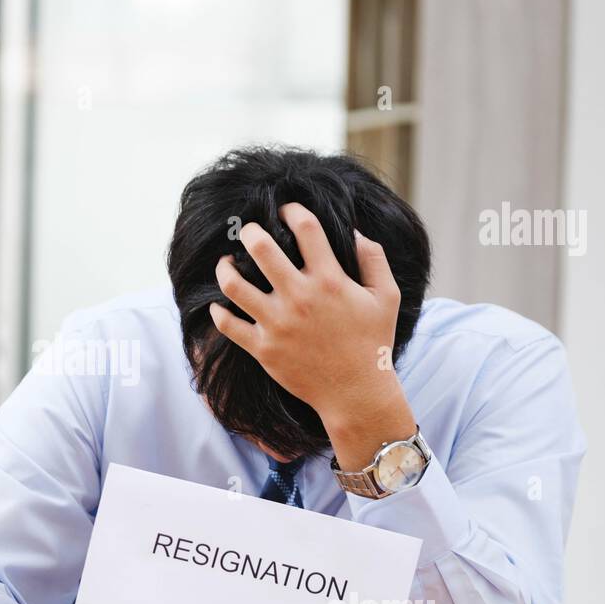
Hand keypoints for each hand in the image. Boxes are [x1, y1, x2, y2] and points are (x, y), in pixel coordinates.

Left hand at [209, 203, 416, 468]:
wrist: (356, 393)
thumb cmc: (373, 342)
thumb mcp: (386, 297)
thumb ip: (373, 259)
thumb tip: (355, 231)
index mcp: (329, 280)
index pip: (305, 228)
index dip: (292, 210)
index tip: (285, 211)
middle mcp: (299, 298)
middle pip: (261, 249)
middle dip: (250, 231)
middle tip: (249, 231)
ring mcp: (277, 324)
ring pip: (234, 285)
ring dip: (225, 269)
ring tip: (227, 264)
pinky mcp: (263, 349)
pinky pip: (228, 325)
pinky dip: (218, 312)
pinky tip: (219, 304)